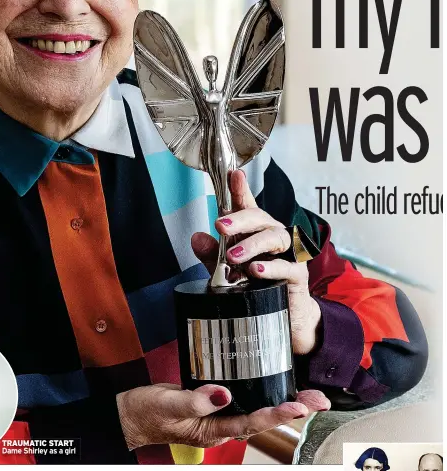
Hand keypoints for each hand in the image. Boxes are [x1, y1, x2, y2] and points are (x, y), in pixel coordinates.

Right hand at [117, 383, 328, 449]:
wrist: (133, 414)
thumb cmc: (148, 413)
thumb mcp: (169, 404)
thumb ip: (195, 400)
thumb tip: (223, 393)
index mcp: (213, 429)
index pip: (250, 422)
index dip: (274, 415)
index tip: (296, 407)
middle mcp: (223, 422)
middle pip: (264, 418)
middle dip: (292, 409)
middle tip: (319, 400)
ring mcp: (221, 413)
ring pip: (258, 408)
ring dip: (284, 401)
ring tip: (310, 395)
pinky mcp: (216, 400)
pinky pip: (245, 398)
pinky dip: (263, 391)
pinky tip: (275, 383)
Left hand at [191, 170, 321, 355]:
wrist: (287, 318)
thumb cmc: (257, 287)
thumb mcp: (227, 271)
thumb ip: (212, 255)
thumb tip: (196, 238)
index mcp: (256, 231)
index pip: (248, 206)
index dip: (241, 189)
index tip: (234, 175)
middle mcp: (274, 236)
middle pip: (260, 218)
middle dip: (239, 219)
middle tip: (220, 225)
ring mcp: (288, 254)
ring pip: (274, 238)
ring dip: (252, 245)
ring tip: (233, 256)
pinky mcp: (298, 274)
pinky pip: (286, 266)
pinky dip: (270, 268)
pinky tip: (256, 271)